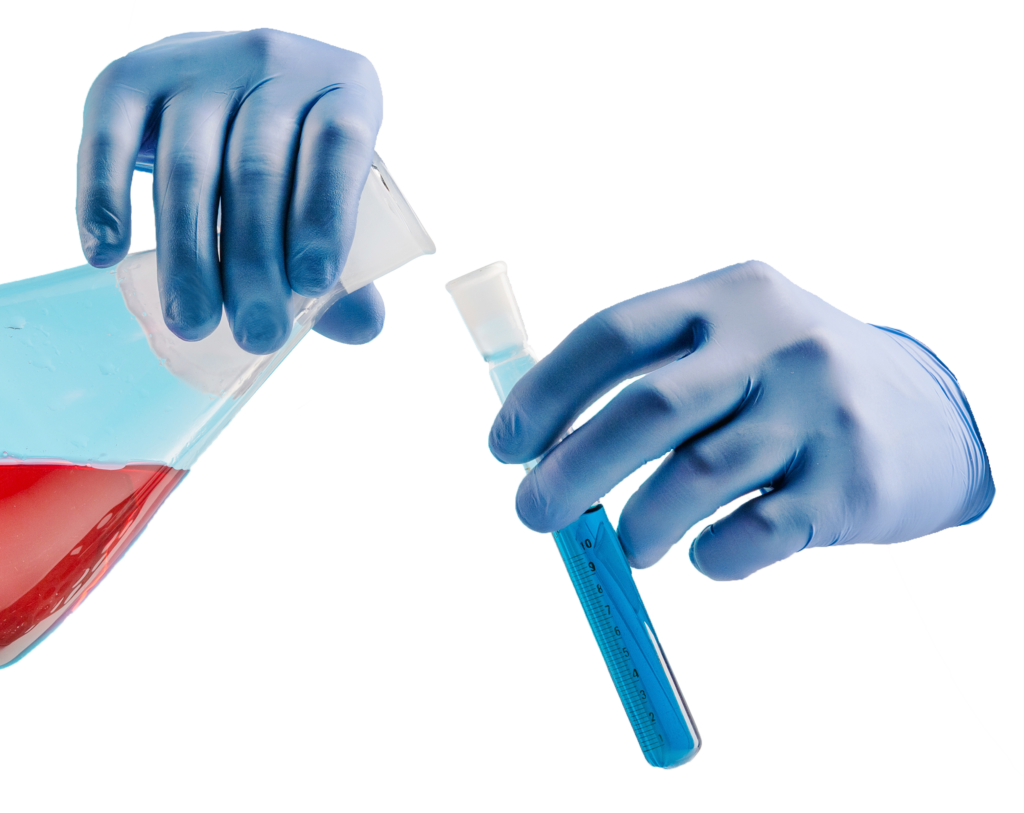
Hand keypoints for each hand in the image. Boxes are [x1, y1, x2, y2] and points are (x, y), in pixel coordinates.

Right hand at [76, 28, 385, 353]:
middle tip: (255, 333)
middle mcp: (271, 62)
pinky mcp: (131, 74)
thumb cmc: (297, 157)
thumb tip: (364, 328)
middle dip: (254, 263)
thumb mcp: (332, 193)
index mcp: (342, 87)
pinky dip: (103, 198)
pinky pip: (110, 138)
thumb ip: (349, 262)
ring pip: (188, 166)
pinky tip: (108, 256)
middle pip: (257, 169)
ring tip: (193, 322)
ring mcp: (198, 63)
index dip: (325, 216)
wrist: (232, 79)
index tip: (311, 286)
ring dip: (189, 254)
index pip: (338, 146)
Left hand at [487, 260, 995, 580]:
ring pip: (697, 477)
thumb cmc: (793, 385)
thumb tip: (545, 447)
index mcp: (726, 299)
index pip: (612, 336)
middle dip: (573, 471)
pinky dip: (712, 556)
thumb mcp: (732, 345)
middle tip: (534, 514)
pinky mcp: (853, 481)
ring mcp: (819, 410)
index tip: (506, 447)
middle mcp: (775, 343)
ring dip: (638, 523)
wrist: (936, 412)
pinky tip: (705, 556)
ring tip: (628, 542)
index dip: (545, 394)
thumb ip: (650, 380)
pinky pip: (755, 534)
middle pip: (648, 409)